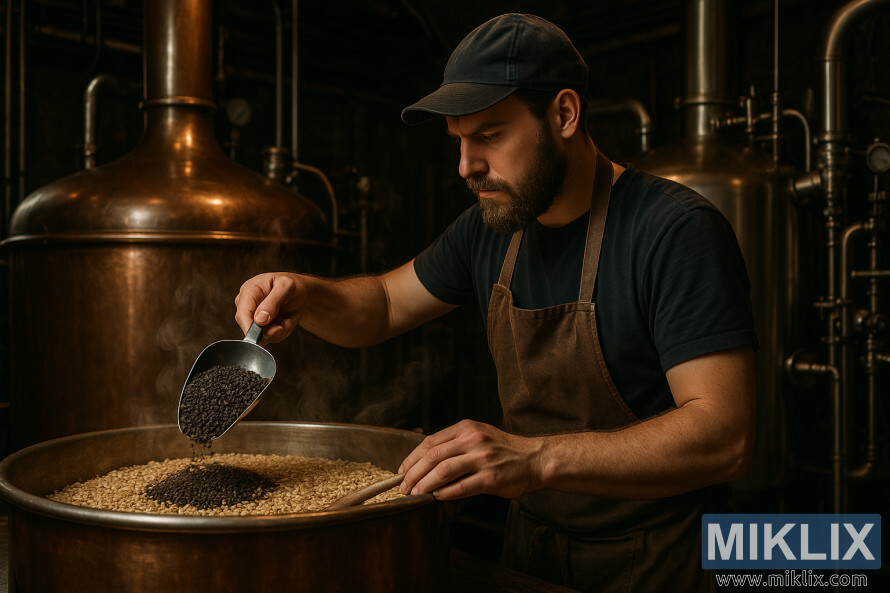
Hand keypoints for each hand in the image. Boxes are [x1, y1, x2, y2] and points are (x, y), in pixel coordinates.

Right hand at [234, 272, 307, 344]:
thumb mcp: (286, 286)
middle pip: (250, 329)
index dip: (250, 328)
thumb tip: (259, 319)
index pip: (242, 314)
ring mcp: (253, 318)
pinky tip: (286, 322)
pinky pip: (270, 338)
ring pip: (261, 337)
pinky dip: (281, 333)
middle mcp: (247, 306)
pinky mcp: (261, 327)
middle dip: (270, 331)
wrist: (299, 292)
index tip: (265, 334)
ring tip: (288, 320)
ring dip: (279, 332)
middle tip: (286, 323)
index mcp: (248, 291)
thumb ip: (273, 302)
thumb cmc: (291, 285)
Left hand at [398, 419, 543, 500]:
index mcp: (466, 428)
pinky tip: (436, 498)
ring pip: (443, 471)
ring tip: (415, 494)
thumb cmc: (502, 449)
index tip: (402, 471)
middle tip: (403, 487)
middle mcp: (473, 440)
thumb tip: (424, 462)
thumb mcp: (478, 435)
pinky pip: (461, 487)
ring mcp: (482, 459)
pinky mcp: (491, 478)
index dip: (411, 458)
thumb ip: (454, 443)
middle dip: (413, 474)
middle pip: (433, 457)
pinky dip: (445, 494)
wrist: (534, 459)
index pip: (429, 442)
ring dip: (424, 485)